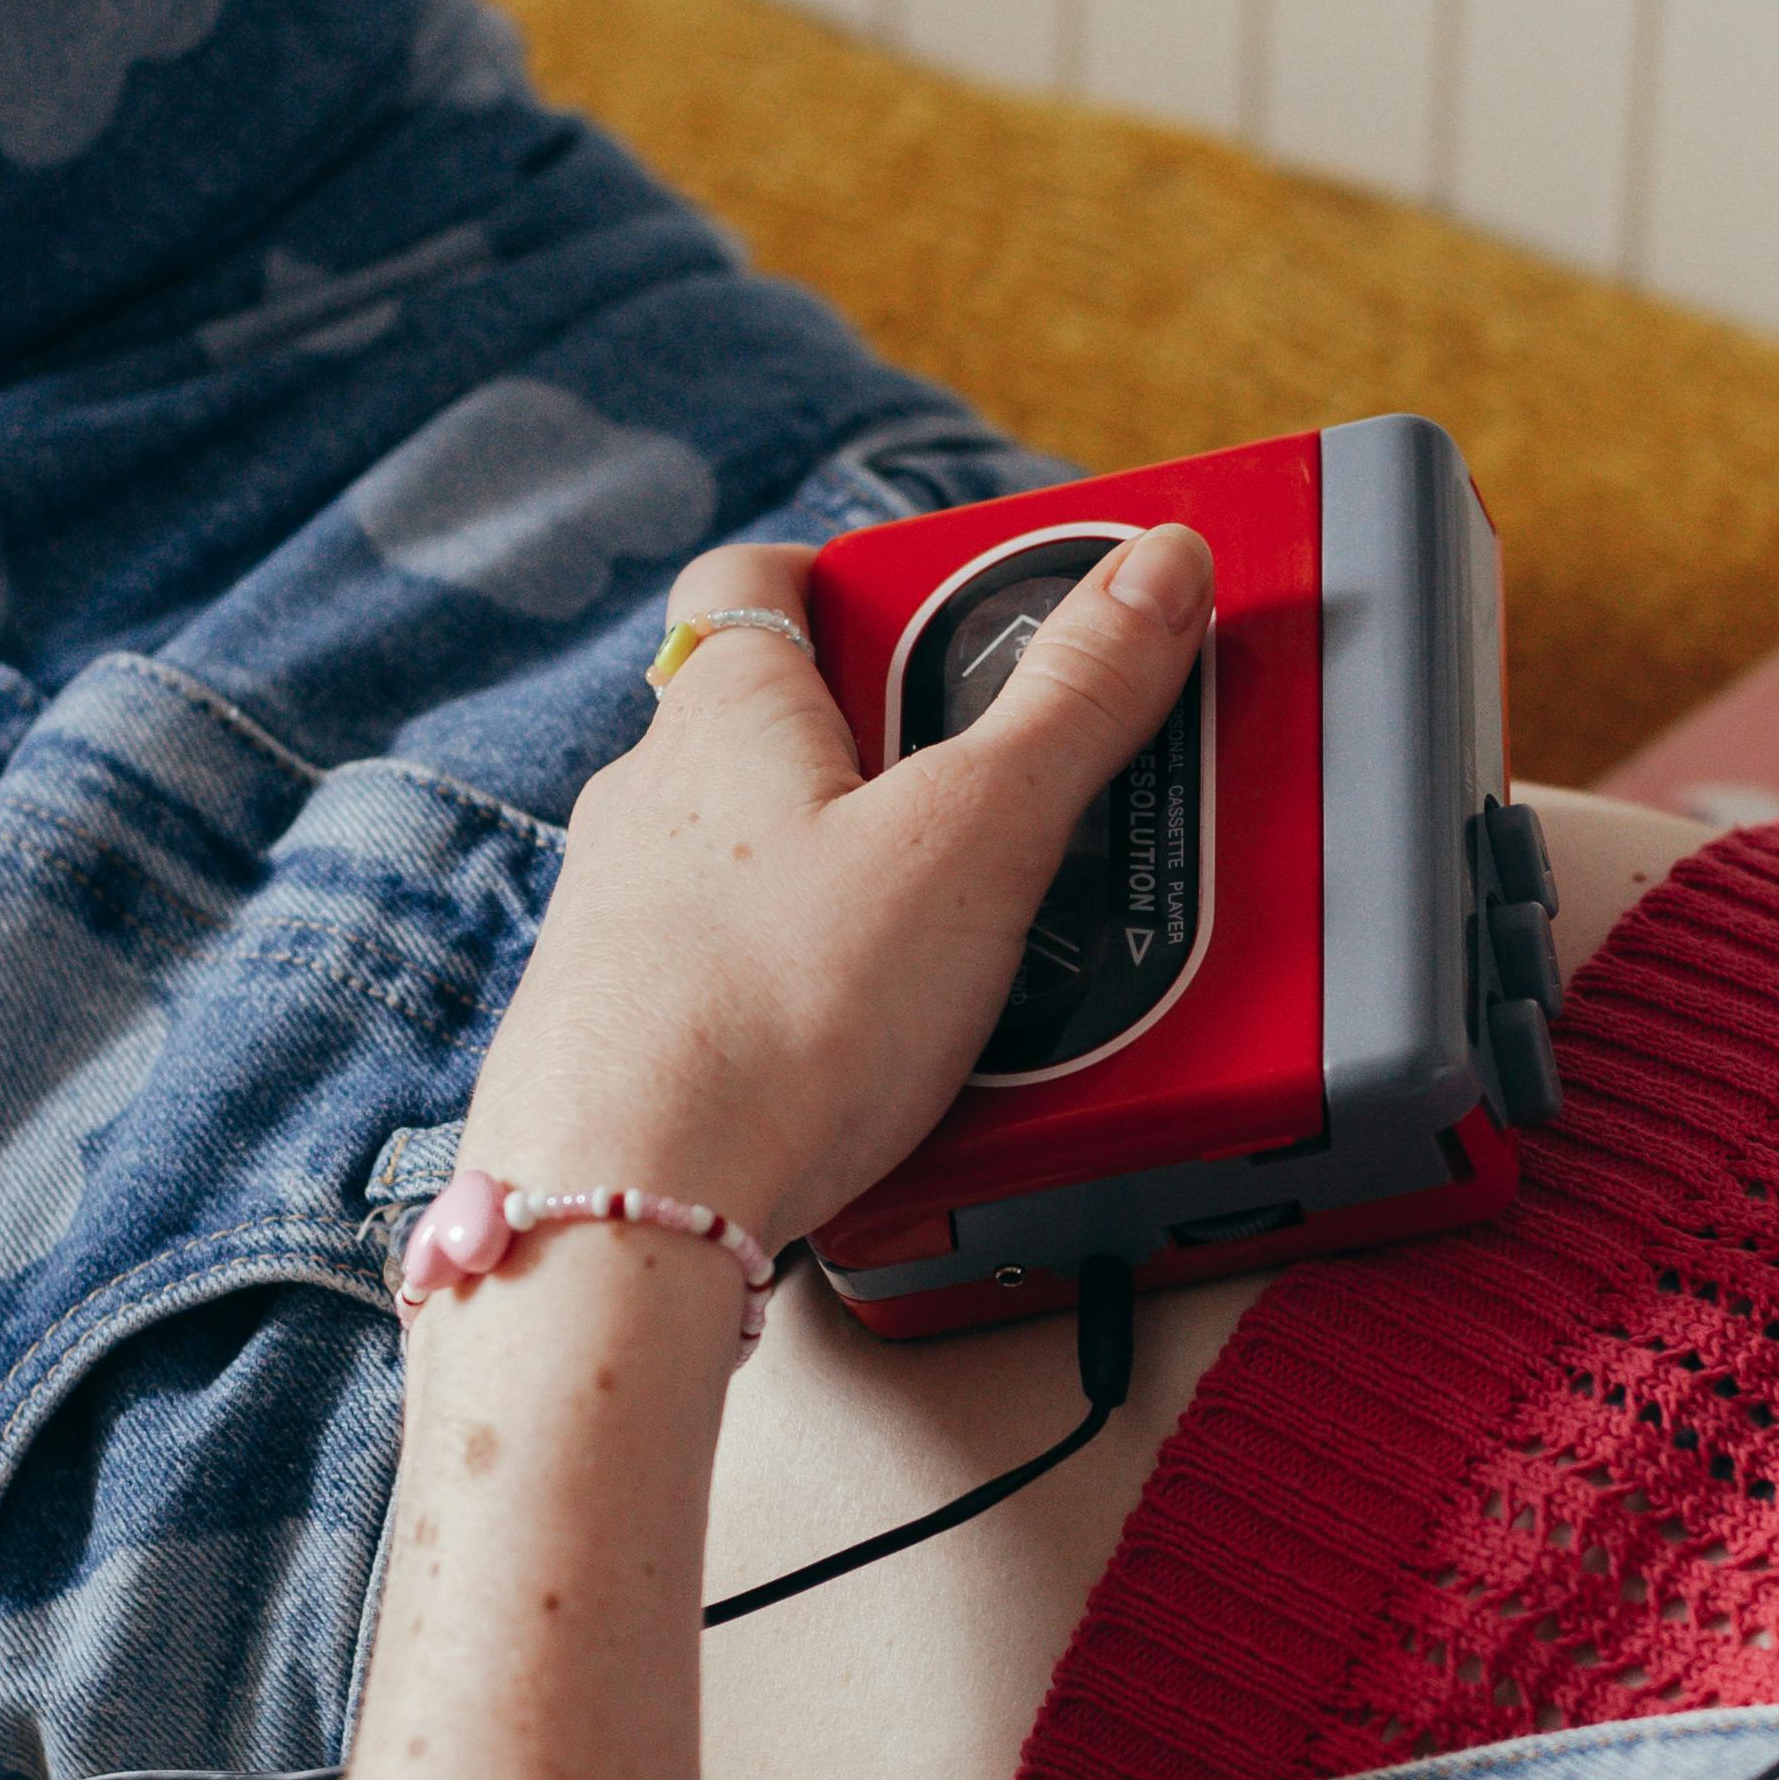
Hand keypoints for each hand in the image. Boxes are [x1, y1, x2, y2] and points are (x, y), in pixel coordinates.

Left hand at [458, 520, 1215, 1257]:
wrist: (622, 1214)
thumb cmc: (775, 1011)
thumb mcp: (971, 836)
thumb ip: (1072, 701)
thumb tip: (1156, 565)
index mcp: (724, 710)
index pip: (763, 577)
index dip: (863, 579)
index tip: (966, 617)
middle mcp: (652, 799)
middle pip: (793, 727)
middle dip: (913, 755)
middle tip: (1023, 807)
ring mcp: (625, 920)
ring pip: (771, 862)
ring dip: (873, 882)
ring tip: (984, 952)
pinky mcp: (629, 1032)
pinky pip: (749, 976)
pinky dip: (825, 993)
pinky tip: (890, 1059)